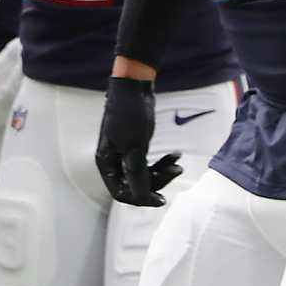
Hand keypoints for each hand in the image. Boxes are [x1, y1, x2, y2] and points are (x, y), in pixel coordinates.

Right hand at [96, 76, 180, 205]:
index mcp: (107, 163)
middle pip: (135, 185)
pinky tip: (175, 155)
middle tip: (176, 170)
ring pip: (144, 174)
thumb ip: (137, 174)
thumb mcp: (134, 146)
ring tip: (178, 163)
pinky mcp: (136, 146)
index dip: (140, 199)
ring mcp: (125, 153)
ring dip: (162, 171)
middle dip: (157, 181)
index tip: (161, 199)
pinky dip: (162, 161)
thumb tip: (141, 198)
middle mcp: (114, 161)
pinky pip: (148, 162)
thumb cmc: (130, 114)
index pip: (121, 193)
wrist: (134, 87)